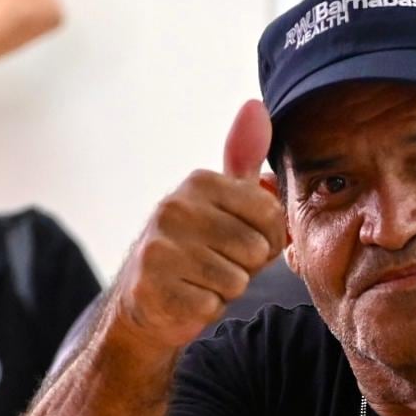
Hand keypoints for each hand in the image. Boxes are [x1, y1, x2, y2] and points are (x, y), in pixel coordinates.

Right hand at [111, 100, 285, 349]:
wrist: (144, 300)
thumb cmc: (195, 250)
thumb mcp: (221, 201)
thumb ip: (243, 159)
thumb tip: (255, 106)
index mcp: (197, 183)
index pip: (270, 214)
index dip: (266, 238)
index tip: (238, 240)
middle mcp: (174, 208)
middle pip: (256, 248)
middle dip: (246, 266)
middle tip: (215, 264)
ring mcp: (160, 249)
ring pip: (237, 280)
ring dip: (225, 289)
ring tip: (199, 280)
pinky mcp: (154, 290)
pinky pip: (213, 305)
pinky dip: (205, 309)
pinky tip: (185, 298)